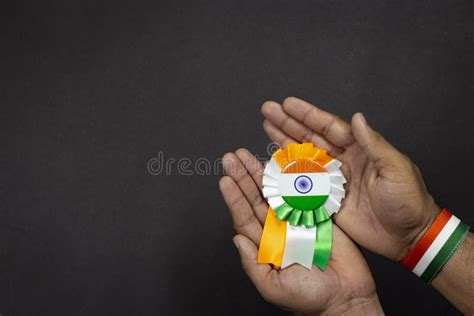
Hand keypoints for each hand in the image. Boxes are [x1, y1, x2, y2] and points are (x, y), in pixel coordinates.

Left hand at [219, 149, 381, 314]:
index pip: (245, 216)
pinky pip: (302, 191)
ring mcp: (298, 219)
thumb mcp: (273, 287)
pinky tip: (280, 163)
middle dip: (243, 177)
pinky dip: (292, 177)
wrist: (347, 297)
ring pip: (275, 191)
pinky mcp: (318, 214)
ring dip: (260, 172)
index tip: (225, 180)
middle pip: (256, 198)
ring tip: (245, 155)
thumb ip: (253, 264)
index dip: (234, 198)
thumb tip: (237, 239)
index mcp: (266, 244)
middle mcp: (278, 228)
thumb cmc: (310, 298)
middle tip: (230, 158)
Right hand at [261, 97, 438, 259]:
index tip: (288, 104)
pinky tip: (273, 161)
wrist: (408, 236)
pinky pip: (303, 184)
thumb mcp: (396, 168)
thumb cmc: (408, 200)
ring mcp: (332, 180)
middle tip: (268, 110)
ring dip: (284, 141)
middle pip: (310, 137)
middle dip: (288, 123)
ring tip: (266, 126)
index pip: (329, 127)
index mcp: (360, 149)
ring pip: (303, 156)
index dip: (308, 115)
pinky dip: (288, 173)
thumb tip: (357, 118)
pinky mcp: (326, 200)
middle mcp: (342, 161)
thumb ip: (374, 144)